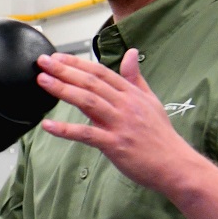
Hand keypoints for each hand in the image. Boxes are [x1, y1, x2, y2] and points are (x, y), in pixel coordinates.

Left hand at [35, 49, 203, 194]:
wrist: (174, 164)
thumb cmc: (159, 135)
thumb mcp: (150, 101)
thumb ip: (135, 78)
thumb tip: (131, 54)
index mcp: (131, 94)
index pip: (100, 72)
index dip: (78, 63)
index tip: (57, 57)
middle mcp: (125, 105)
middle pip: (91, 82)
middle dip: (65, 70)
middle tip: (43, 62)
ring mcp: (120, 124)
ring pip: (88, 101)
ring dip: (63, 90)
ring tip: (43, 81)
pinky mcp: (115, 144)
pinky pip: (86, 134)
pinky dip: (65, 130)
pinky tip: (48, 125)